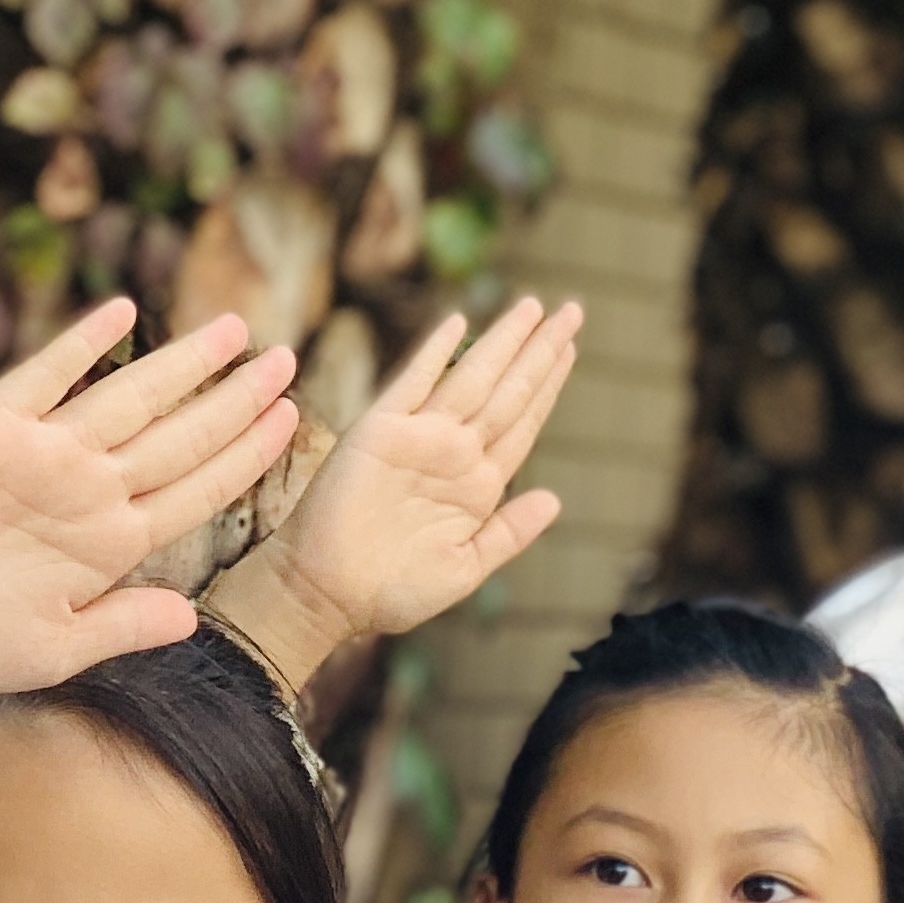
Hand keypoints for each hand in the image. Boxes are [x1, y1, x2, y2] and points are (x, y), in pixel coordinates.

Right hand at [0, 299, 299, 712]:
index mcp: (110, 543)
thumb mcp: (53, 649)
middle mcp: (86, 490)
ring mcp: (41, 453)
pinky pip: (45, 374)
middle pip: (181, 435)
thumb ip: (123, 626)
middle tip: (288, 357)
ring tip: (235, 329)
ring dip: (183, 363)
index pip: (199, 489)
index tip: (293, 421)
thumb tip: (194, 619)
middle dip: (237, 398)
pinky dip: (83, 343)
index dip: (247, 455)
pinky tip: (125, 313)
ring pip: (130, 397)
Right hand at [213, 299, 579, 690]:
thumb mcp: (465, 568)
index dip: (548, 385)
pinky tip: (457, 324)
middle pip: (508, 392)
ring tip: (536, 308)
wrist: (330, 594)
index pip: (523, 423)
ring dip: (504, 343)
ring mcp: (418, 439)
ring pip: (472, 380)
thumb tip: (554, 499)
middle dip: (540, 351)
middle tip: (573, 311)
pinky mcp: (378, 432)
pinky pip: (411, 384)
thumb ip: (509, 533)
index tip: (570, 348)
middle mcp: (453, 454)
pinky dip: (433, 354)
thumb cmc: (395, 591)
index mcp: (478, 485)